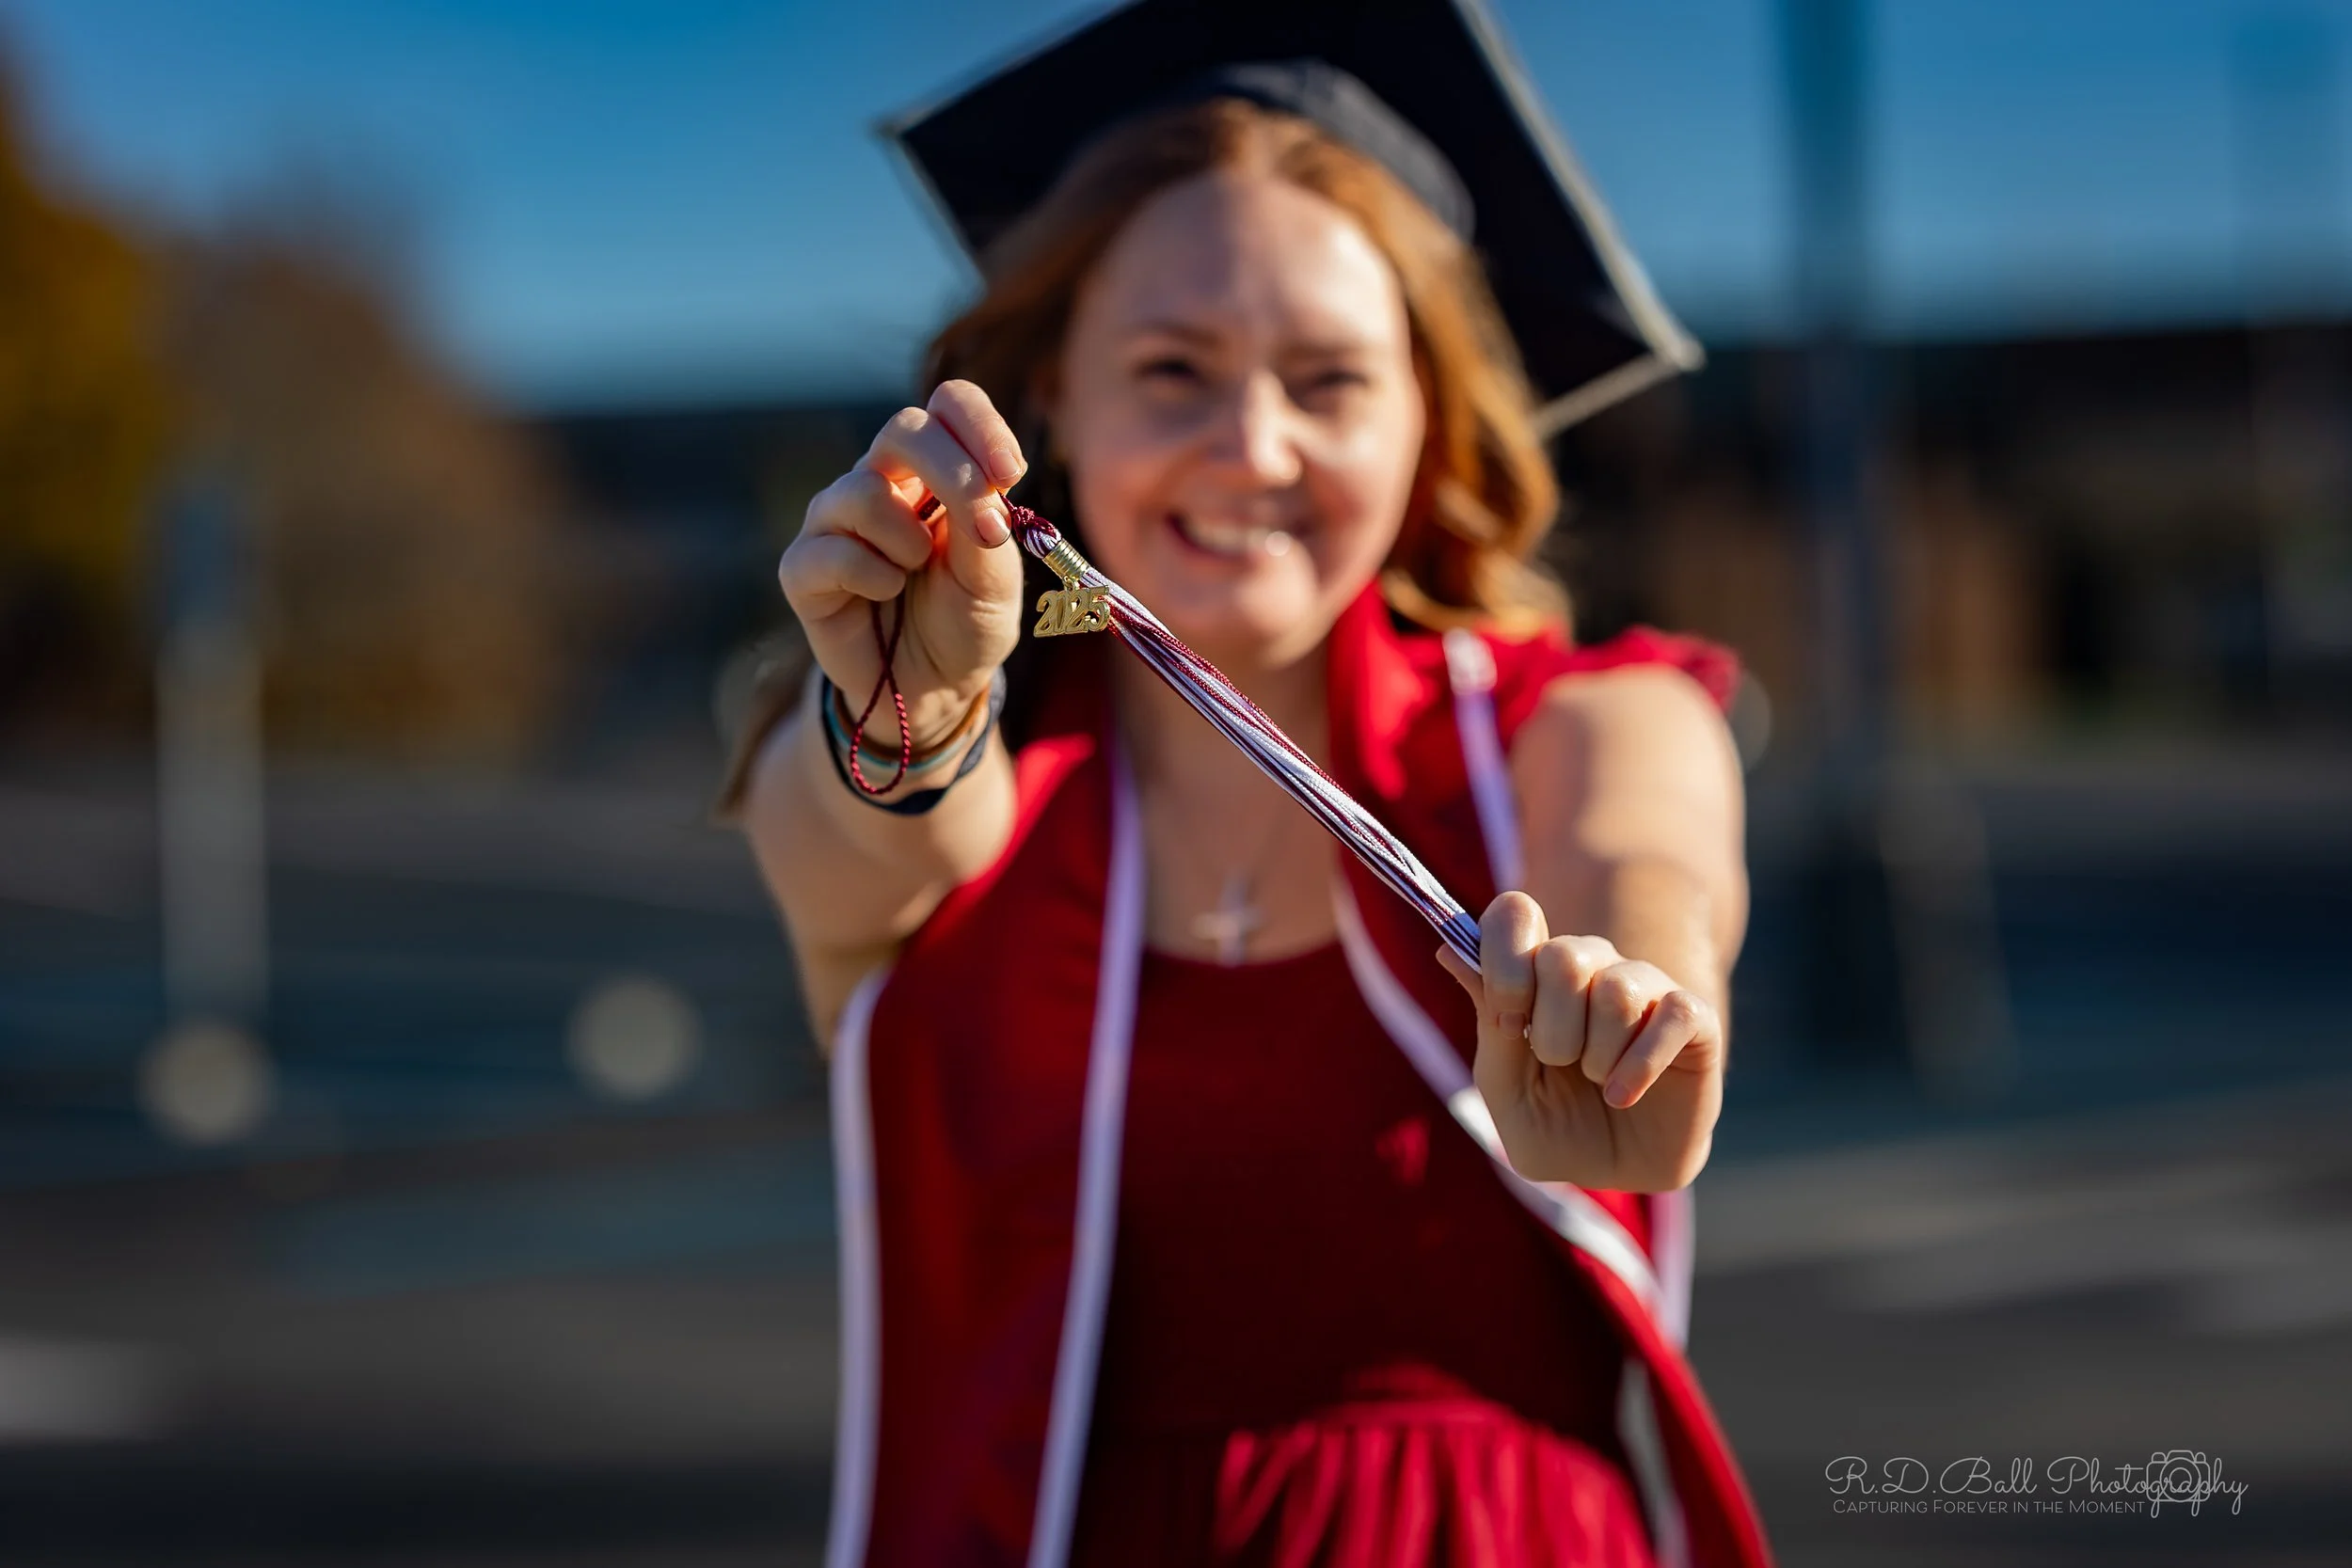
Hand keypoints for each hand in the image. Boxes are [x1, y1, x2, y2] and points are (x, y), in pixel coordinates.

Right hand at [780, 380, 1028, 745]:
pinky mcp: (803, 568)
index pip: (949, 406)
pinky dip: (870, 574)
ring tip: (915, 572)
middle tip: (979, 529)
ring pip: (862, 490)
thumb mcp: (995, 581)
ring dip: (906, 538)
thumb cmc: (966, 623)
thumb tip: (983, 492)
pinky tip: (885, 593)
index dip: (978, 424)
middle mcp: (882, 481)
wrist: (932, 688)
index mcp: (938, 470)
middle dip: (951, 471)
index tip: (1009, 471)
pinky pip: (829, 550)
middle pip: (903, 430)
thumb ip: (989, 529)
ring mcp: (836, 520)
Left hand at [1437, 891, 1723, 1190]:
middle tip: (1559, 1063)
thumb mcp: (1508, 1092)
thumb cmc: (1557, 1127)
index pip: (1514, 913)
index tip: (1509, 1021)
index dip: (1503, 961)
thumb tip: (1449, 949)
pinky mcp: (1694, 1015)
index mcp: (1535, 972)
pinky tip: (1623, 1094)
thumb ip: (1488, 1025)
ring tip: (1597, 1081)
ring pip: (1616, 989)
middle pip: (1564, 955)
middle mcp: (1590, 966)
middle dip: (1551, 1029)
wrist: (1621, 1171)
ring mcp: (1644, 986)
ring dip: (1597, 1055)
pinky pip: (1672, 1014)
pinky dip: (1639, 1066)